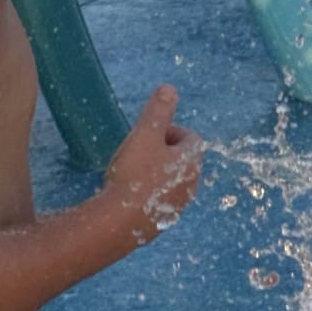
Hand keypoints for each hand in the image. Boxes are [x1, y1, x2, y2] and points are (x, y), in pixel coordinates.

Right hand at [105, 85, 204, 241]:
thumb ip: (158, 111)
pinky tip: (128, 193)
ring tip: (131, 172)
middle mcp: (192, 184)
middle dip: (162, 151)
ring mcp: (179, 205)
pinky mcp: (163, 220)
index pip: (191, 138)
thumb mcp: (145, 134)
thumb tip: (170, 89)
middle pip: (182, 159)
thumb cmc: (134, 173)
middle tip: (137, 151)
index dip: (169, 131)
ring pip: (171, 180)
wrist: (120, 222)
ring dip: (155, 172)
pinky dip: (148, 191)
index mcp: (191, 162)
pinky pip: (159, 198)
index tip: (148, 134)